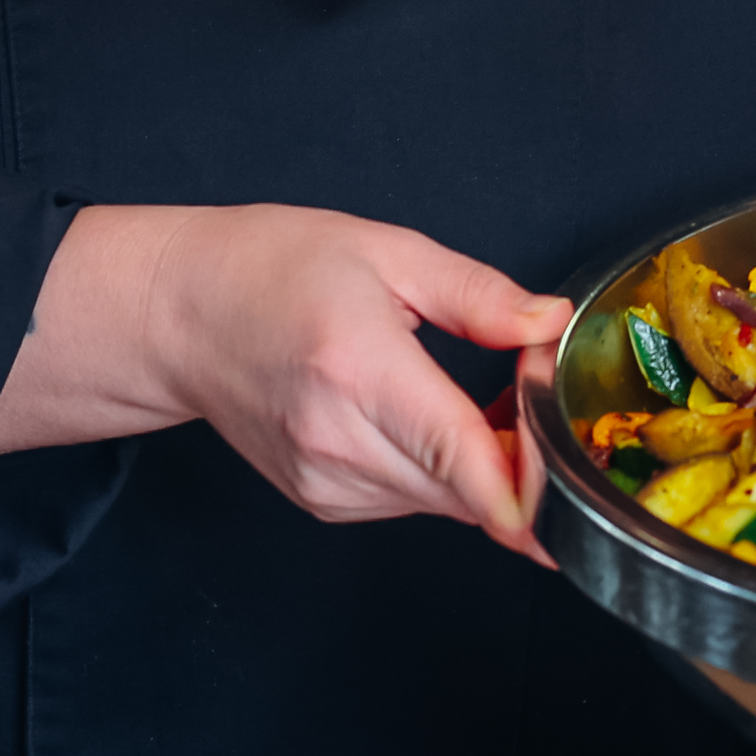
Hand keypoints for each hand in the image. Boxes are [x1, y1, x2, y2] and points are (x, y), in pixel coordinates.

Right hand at [0, 203, 559, 561]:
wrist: (177, 315)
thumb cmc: (269, 269)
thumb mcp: (386, 251)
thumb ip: (478, 295)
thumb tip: (549, 324)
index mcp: (361, 371)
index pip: (463, 461)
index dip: (532, 493)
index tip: (577, 500)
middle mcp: (338, 442)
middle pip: (467, 493)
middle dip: (521, 460)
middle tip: (525, 392)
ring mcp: (325, 481)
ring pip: (445, 504)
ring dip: (480, 469)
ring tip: (471, 400)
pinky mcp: (320, 500)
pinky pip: (410, 503)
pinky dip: (439, 475)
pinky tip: (426, 423)